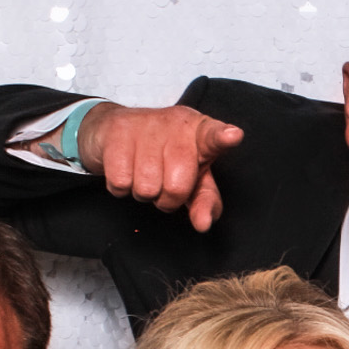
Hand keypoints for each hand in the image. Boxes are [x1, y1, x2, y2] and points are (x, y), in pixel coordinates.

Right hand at [68, 102, 243, 231]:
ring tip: (142, 172)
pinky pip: (121, 182)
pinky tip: (125, 168)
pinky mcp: (118, 129)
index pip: (214, 136)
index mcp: (201, 133)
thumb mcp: (193, 178)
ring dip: (143, 192)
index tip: (232, 136)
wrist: (115, 130)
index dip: (223, 137)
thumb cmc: (163, 156)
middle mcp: (176, 124)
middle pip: (177, 187)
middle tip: (163, 181)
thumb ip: (205, 201)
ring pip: (146, 188)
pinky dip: (122, 186)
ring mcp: (146, 124)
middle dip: (167, 198)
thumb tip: (203, 224)